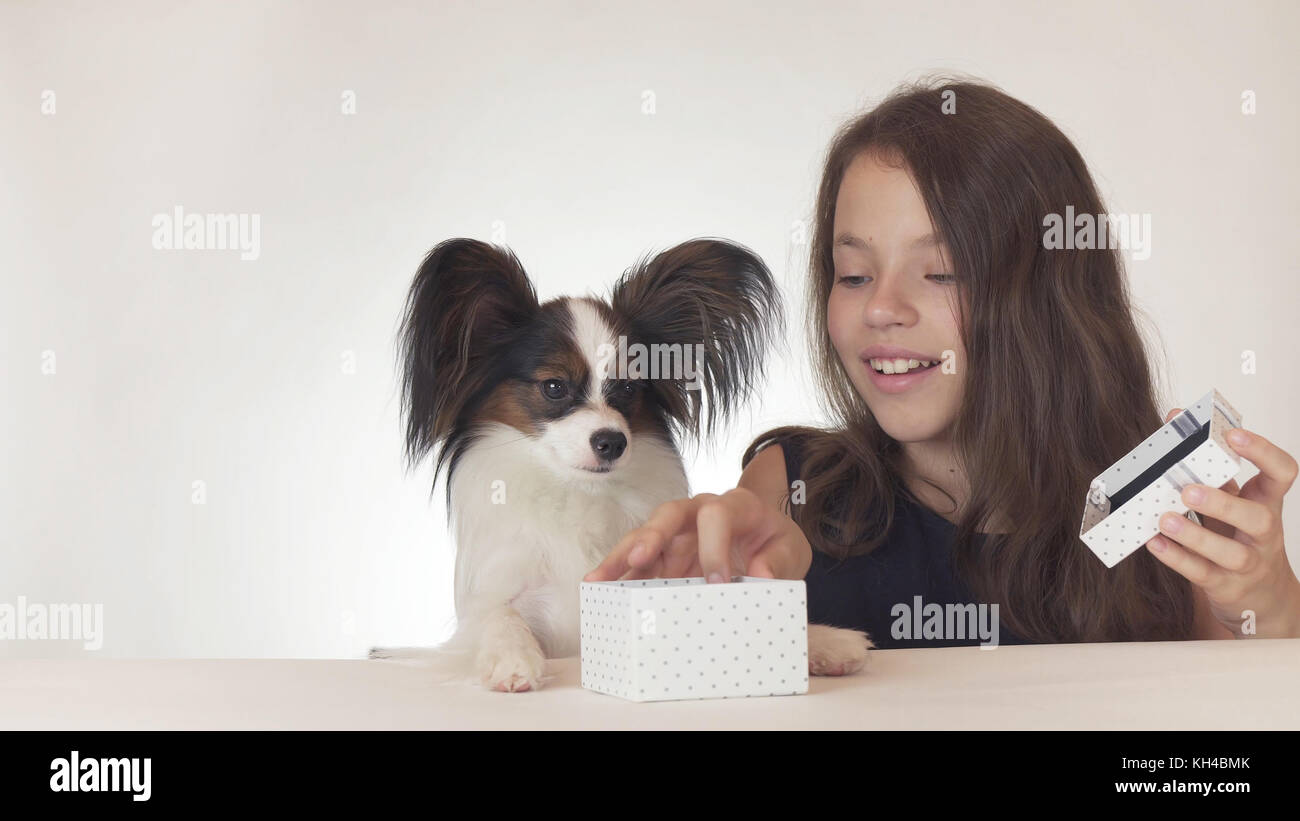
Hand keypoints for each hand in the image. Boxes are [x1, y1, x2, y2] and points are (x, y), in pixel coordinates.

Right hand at [583, 487, 812, 583]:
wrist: (770, 545)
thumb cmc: (777, 544)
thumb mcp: (790, 550)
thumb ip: (779, 561)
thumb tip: (762, 575)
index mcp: (735, 505)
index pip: (716, 515)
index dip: (714, 547)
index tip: (716, 583)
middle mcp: (698, 511)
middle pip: (668, 515)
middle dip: (651, 537)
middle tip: (637, 560)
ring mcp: (677, 533)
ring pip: (645, 538)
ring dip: (621, 558)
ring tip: (598, 580)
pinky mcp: (665, 555)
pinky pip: (639, 563)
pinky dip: (621, 577)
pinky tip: (601, 591)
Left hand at [1145, 407, 1299, 637]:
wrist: (1261, 598)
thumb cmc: (1239, 537)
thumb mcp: (1233, 501)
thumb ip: (1207, 468)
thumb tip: (1173, 418)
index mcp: (1267, 502)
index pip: (1282, 473)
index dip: (1263, 452)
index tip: (1233, 434)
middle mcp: (1264, 534)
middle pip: (1257, 517)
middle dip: (1224, 502)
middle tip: (1188, 489)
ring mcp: (1249, 564)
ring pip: (1230, 552)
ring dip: (1195, 535)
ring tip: (1165, 519)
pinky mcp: (1228, 587)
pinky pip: (1203, 574)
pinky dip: (1177, 559)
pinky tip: (1155, 544)